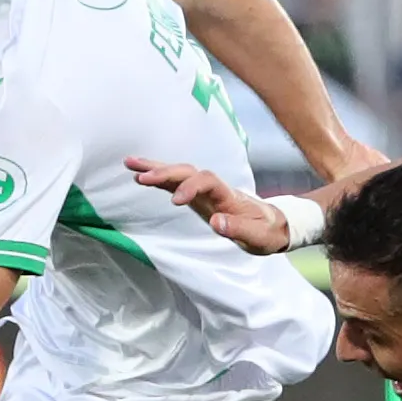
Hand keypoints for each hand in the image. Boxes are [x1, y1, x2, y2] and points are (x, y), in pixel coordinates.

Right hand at [125, 157, 289, 254]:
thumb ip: (239, 228)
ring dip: (155, 167)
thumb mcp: (259, 236)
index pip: (207, 181)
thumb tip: (216, 222)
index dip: (190, 187)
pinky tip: (138, 175)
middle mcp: (214, 188)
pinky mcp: (197, 197)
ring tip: (129, 164)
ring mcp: (204, 191)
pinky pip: (175, 183)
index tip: (175, 202)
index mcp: (228, 195)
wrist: (272, 224)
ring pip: (178, 172)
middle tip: (141, 177)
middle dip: (165, 172)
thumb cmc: (266, 231)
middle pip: (188, 171)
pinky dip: (158, 177)